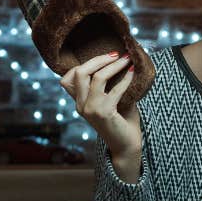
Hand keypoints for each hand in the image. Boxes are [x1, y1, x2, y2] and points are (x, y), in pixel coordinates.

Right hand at [59, 52, 141, 167]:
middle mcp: (81, 105)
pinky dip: (126, 78)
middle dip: (98, 59)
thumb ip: (111, 84)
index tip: (104, 57)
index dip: (82, 65)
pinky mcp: (104, 113)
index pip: (67, 79)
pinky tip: (133, 72)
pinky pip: (115, 89)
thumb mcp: (113, 100)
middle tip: (116, 53)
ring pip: (97, 78)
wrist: (126, 147)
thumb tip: (123, 60)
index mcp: (79, 102)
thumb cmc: (122, 122)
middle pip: (79, 73)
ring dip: (114, 65)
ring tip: (127, 59)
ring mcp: (91, 109)